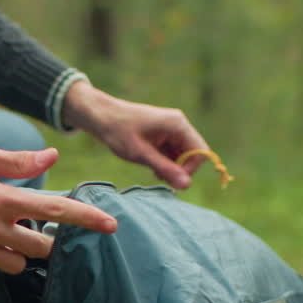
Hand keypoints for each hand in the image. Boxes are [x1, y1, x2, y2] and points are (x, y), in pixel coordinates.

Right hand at [0, 135, 117, 282]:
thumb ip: (18, 162)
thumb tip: (52, 157)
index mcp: (0, 196)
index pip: (54, 209)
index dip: (86, 218)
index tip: (111, 226)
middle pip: (39, 249)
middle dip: (39, 242)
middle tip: (21, 228)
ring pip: (13, 266)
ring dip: (9, 254)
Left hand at [62, 80, 208, 188]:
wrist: (101, 117)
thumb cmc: (118, 132)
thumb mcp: (140, 154)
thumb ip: (165, 169)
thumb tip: (187, 185)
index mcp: (177, 125)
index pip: (200, 152)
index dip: (190, 169)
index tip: (171, 178)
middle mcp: (179, 125)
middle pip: (193, 154)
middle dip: (180, 169)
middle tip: (158, 176)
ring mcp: (172, 129)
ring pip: (183, 155)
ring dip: (171, 167)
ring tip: (152, 170)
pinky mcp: (164, 134)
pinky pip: (173, 152)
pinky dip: (165, 162)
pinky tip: (151, 165)